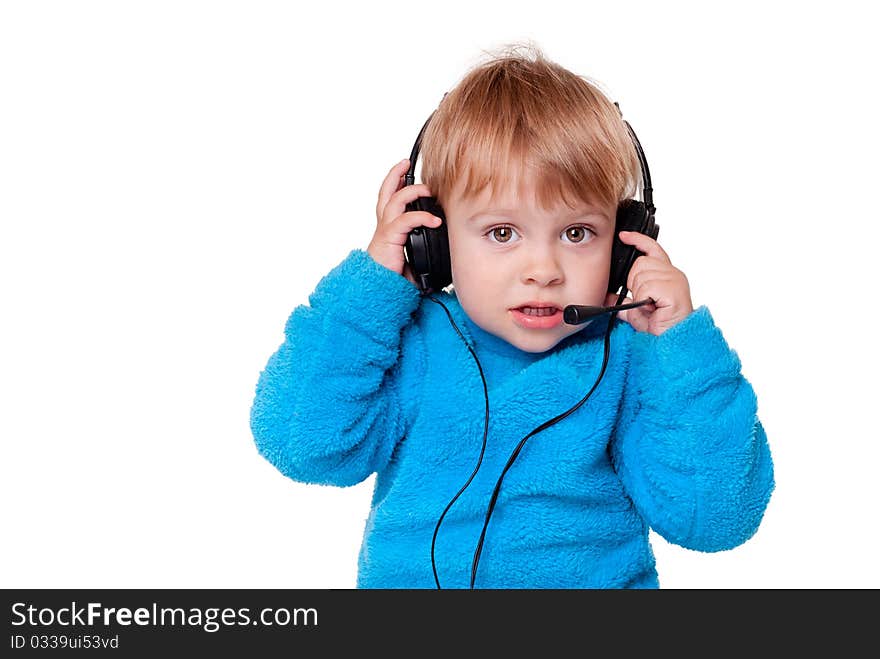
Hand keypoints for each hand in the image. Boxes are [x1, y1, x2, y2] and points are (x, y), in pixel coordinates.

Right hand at [367, 158, 442, 285]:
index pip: (392, 200)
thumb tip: (449, 252)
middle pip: (386, 192)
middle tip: (406, 163)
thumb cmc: (395, 277)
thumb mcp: (415, 260)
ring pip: (395, 200)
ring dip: (412, 190)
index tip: (409, 175)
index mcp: (390, 228)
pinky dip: (421, 216)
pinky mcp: (389, 237)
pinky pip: (405, 220)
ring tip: (428, 189)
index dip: (399, 185)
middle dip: (396, 174)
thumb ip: (427, 252)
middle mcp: (385, 225)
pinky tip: (435, 219)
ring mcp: (385, 230)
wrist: (379, 290)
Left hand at [604, 231, 693, 335]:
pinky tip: (653, 306)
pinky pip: (646, 286)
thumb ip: (623, 302)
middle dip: (634, 282)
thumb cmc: (660, 326)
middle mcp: (673, 273)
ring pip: (641, 274)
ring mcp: (675, 280)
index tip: (624, 236)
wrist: (672, 340)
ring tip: (650, 305)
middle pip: (640, 262)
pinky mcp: (674, 289)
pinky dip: (644, 298)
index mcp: (666, 274)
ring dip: (639, 293)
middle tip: (644, 299)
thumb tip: (608, 297)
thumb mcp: (635, 312)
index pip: (652, 249)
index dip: (637, 240)